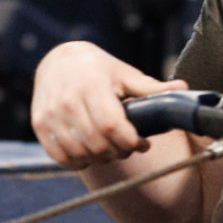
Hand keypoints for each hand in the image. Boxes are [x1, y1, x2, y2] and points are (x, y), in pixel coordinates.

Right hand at [29, 41, 180, 170]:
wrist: (58, 61)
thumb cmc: (97, 69)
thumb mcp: (124, 74)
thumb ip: (151, 88)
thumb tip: (183, 88)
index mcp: (92, 86)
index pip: (112, 127)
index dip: (130, 142)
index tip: (141, 144)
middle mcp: (67, 101)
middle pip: (97, 144)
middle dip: (118, 153)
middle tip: (127, 148)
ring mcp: (50, 114)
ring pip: (79, 154)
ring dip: (99, 159)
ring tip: (109, 150)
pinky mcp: (39, 125)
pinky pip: (60, 156)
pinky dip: (77, 161)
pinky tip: (89, 154)